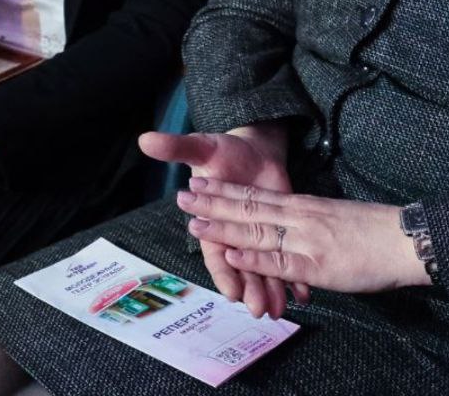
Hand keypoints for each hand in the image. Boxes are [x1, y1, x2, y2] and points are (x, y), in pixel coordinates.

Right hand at [140, 127, 305, 318]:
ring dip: (271, 290)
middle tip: (258, 308)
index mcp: (213, 224)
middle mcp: (235, 237)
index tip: (230, 292)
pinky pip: (287, 259)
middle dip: (249, 288)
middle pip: (241, 268)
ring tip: (279, 309)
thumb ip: (176, 148)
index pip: (216, 254)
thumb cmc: (223, 151)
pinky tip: (303, 293)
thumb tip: (145, 140)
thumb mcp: (201, 147)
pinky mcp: (279, 233)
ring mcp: (258, 238)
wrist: (254, 150)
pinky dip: (295, 277)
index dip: (223, 272)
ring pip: (264, 269)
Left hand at [177, 177, 428, 297]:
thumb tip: (286, 225)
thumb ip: (307, 221)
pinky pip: (281, 260)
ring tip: (194, 224)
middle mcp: (299, 216)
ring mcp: (307, 238)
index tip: (198, 181)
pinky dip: (254, 257)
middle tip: (181, 196)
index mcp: (302, 204)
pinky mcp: (318, 263)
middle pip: (248, 208)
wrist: (407, 238)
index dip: (224, 190)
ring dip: (223, 228)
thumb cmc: (373, 230)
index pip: (255, 195)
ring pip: (257, 231)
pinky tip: (233, 255)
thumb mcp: (333, 216)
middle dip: (212, 204)